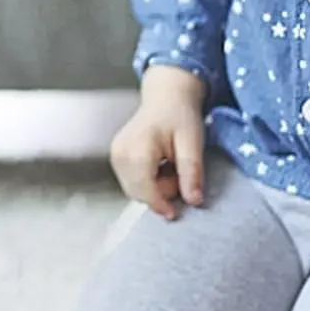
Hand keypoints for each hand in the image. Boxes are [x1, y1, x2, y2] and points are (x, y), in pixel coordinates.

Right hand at [109, 64, 206, 218]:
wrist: (166, 97)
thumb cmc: (180, 115)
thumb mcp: (193, 142)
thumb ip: (191, 172)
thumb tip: (193, 201)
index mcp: (138, 146)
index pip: (144, 187)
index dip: (159, 204)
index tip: (175, 213)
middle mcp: (120, 152)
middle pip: (137, 191)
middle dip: (160, 193)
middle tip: (179, 174)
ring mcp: (115, 155)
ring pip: (134, 189)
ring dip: (154, 188)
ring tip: (170, 168)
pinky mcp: (116, 158)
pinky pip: (131, 181)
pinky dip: (148, 181)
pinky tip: (160, 167)